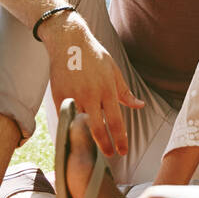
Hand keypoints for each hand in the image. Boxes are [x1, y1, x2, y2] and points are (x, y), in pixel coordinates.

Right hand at [40, 13, 144, 156]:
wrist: (69, 41)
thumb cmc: (94, 56)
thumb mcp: (114, 71)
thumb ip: (125, 92)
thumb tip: (139, 105)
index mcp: (107, 89)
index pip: (116, 121)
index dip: (120, 140)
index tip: (123, 152)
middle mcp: (91, 95)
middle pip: (98, 129)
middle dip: (104, 146)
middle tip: (109, 156)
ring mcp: (74, 96)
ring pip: (81, 125)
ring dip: (87, 140)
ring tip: (93, 151)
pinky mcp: (59, 96)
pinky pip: (66, 118)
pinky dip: (71, 129)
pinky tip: (76, 137)